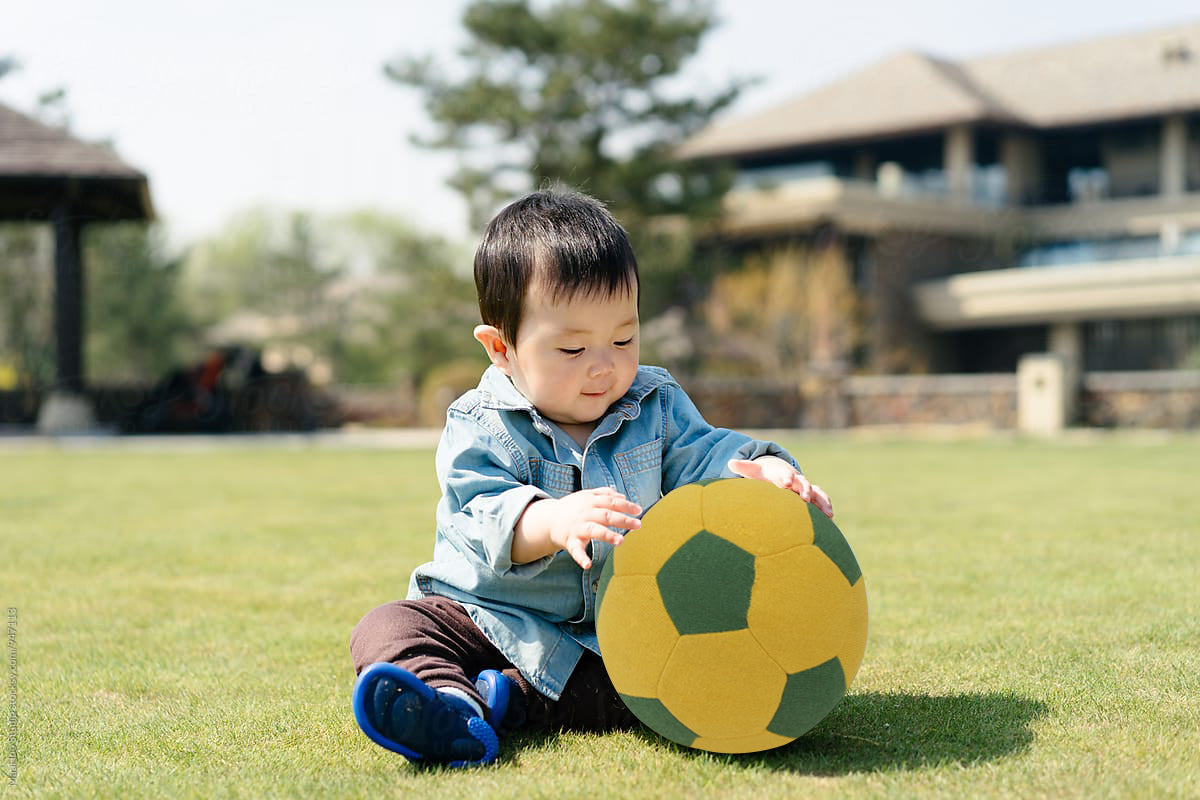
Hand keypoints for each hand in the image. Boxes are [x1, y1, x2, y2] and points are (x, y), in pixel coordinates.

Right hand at [516, 487, 641, 568]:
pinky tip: (588, 565)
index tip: (639, 510)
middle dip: (622, 520)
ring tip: (620, 541)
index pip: (611, 502)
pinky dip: (581, 558)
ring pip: (593, 530)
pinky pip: (576, 550)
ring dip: (607, 535)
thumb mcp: (586, 495)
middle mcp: (585, 513)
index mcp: (590, 501)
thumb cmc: (573, 508)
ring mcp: (578, 527)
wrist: (549, 519)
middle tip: (638, 525)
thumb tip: (623, 497)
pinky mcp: (570, 541)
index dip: (626, 506)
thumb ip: (604, 494)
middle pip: (606, 515)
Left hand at [727, 457, 833, 519]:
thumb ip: (744, 467)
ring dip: (821, 501)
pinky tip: (830, 519)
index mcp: (782, 473)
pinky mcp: (811, 497)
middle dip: (804, 489)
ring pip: (817, 492)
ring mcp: (806, 488)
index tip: (784, 482)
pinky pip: (821, 500)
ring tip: (827, 513)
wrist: (780, 474)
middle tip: (803, 497)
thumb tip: (730, 463)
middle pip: (802, 482)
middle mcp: (796, 480)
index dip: (785, 477)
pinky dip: (826, 507)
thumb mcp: (754, 471)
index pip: (784, 473)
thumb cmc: (766, 475)